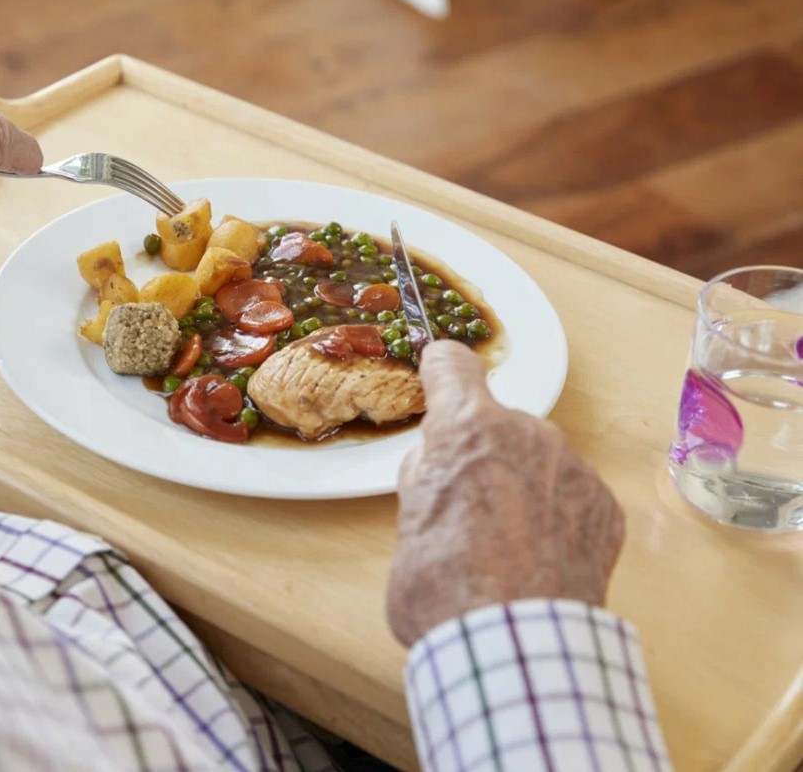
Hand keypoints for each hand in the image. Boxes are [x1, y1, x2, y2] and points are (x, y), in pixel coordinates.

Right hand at [386, 341, 624, 645]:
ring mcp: (573, 468)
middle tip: (466, 509)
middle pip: (498, 424)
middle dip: (483, 454)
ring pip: (539, 460)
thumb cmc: (444, 586)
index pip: (452, 365)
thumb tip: (440, 464)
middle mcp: (527, 432)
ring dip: (523, 486)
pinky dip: (557, 519)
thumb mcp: (407, 521)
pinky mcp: (605, 507)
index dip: (441, 372)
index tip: (439, 377)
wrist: (513, 647)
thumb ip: (427, 476)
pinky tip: (540, 560)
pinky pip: (572, 496)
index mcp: (466, 428)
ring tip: (506, 546)